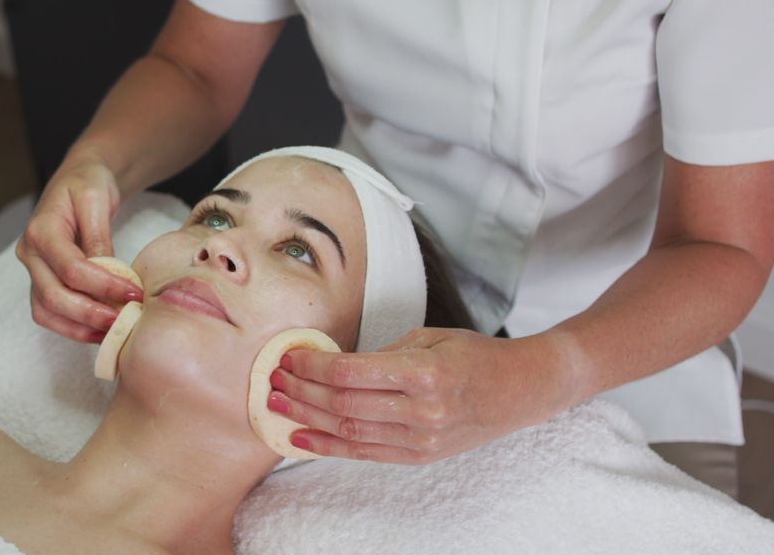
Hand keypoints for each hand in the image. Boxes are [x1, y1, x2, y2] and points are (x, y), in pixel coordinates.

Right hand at [16, 157, 142, 342]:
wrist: (77, 179)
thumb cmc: (87, 183)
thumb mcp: (96, 199)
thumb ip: (98, 237)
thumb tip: (109, 273)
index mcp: (41, 229)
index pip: (71, 268)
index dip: (103, 285)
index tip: (134, 292)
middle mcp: (30, 253)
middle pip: (53, 296)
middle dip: (91, 314)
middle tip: (124, 320)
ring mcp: (33, 270)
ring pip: (47, 312)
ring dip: (79, 327)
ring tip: (113, 331)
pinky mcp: (42, 282)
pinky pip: (50, 314)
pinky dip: (73, 328)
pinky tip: (100, 331)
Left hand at [266, 328, 575, 463]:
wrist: (520, 389)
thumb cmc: (472, 355)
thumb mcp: (428, 338)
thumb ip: (380, 355)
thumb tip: (329, 364)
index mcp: (423, 372)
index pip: (350, 372)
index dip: (312, 365)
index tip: (288, 356)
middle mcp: (422, 410)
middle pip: (342, 404)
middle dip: (301, 390)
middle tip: (273, 378)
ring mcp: (421, 438)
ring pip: (348, 431)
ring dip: (306, 417)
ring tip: (277, 405)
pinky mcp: (419, 455)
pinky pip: (364, 453)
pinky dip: (328, 445)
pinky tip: (301, 437)